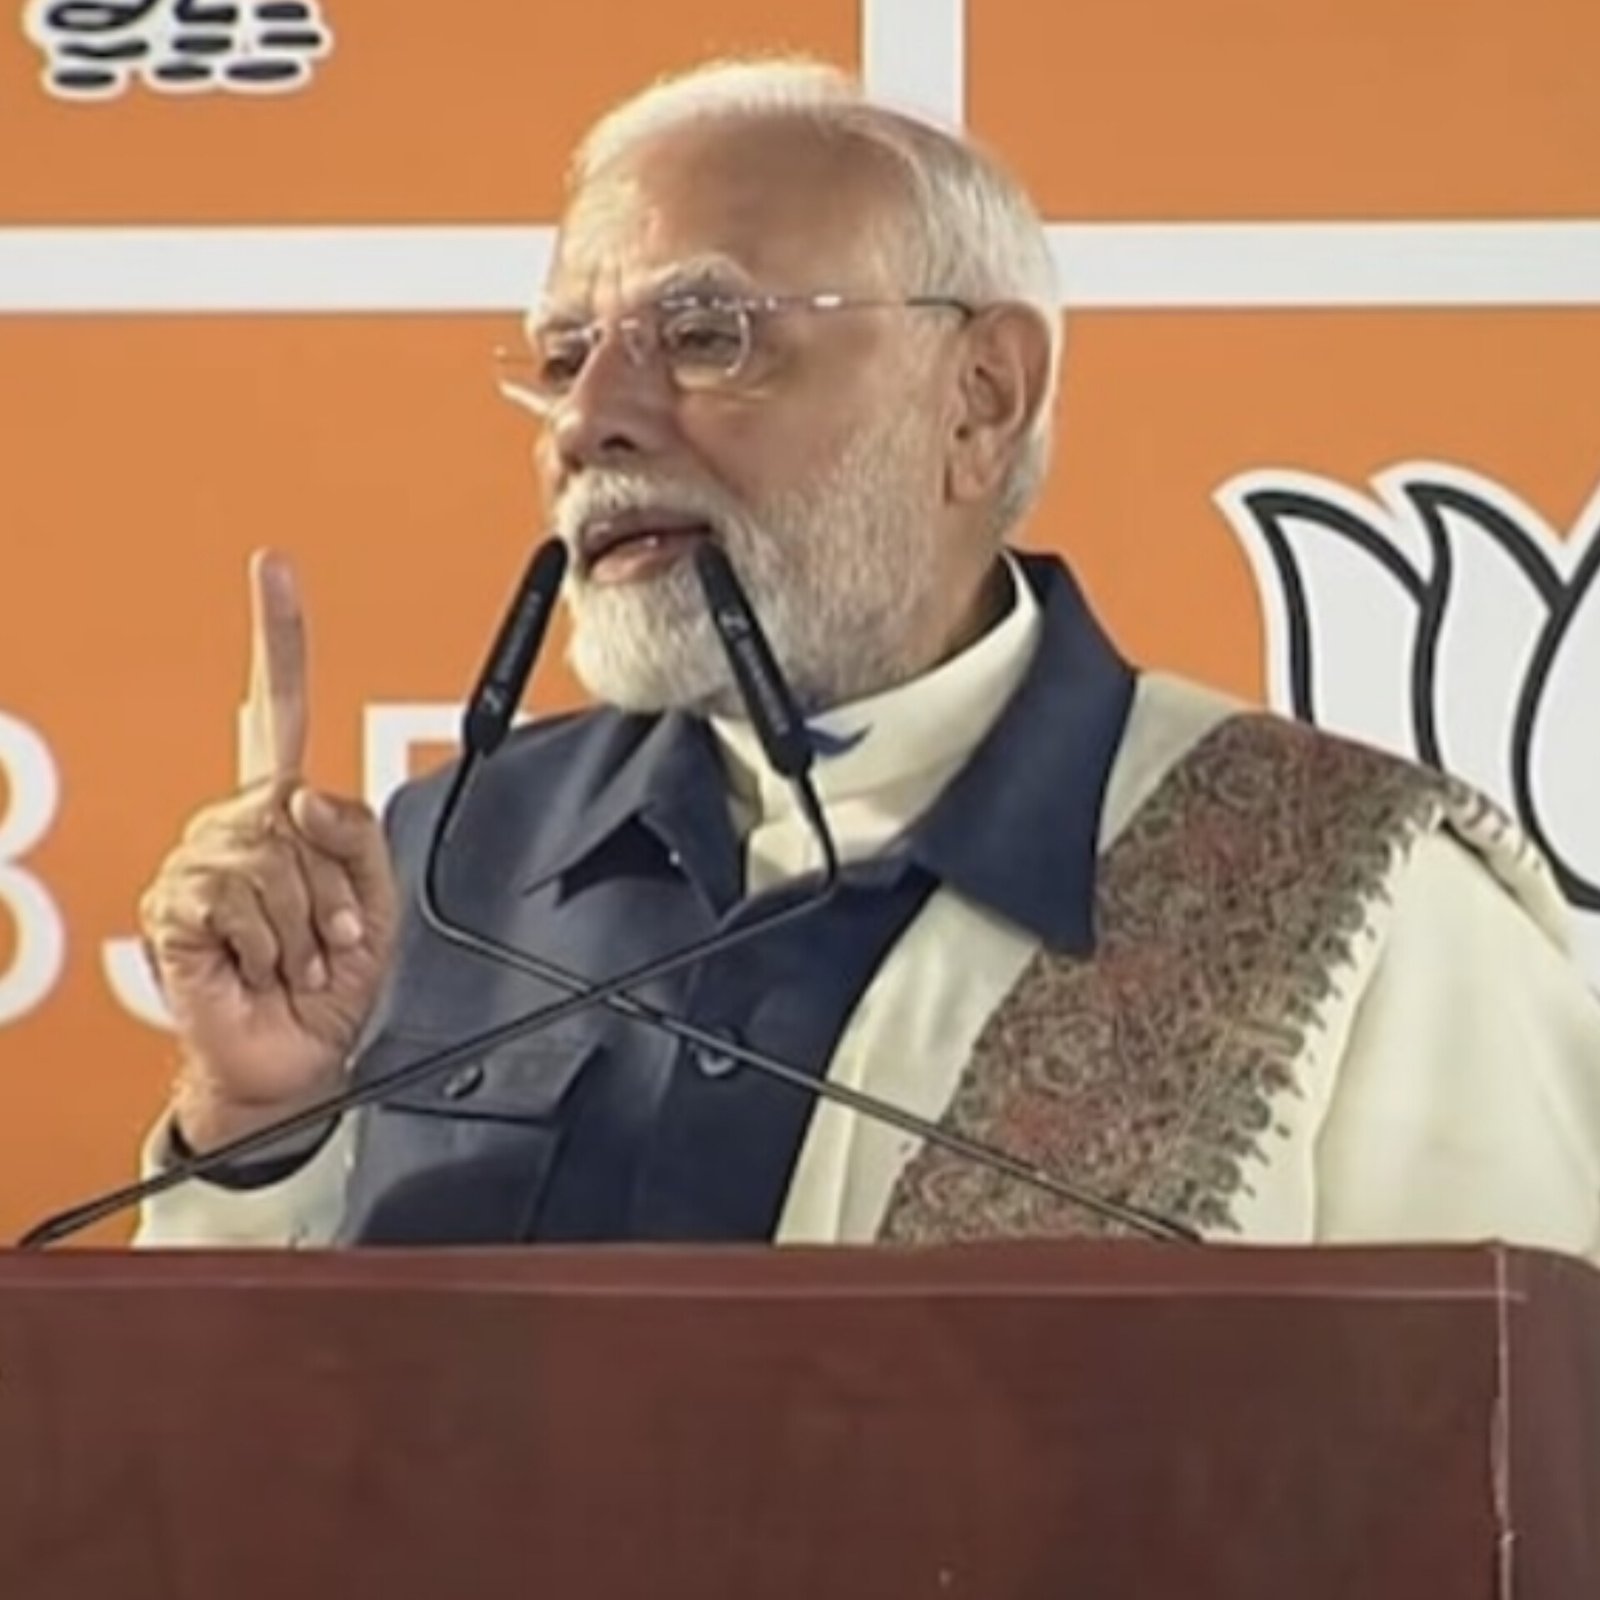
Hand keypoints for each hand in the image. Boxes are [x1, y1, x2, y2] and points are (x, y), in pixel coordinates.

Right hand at [139, 552, 398, 1150]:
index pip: (280, 711)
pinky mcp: (173, 902)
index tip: (273, 568)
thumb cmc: (334, 980)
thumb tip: (293, 792)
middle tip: (329, 940)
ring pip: (271, 856)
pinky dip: (267, 943)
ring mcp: (199, 860)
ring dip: (304, 924)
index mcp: (287, 811)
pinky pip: (236, 895)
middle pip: (298, 807)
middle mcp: (238, 824)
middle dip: (335, 888)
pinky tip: (257, 966)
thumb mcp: (377, 899)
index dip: (278, 639)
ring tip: (294, 958)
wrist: (300, 1057)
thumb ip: (352, 834)